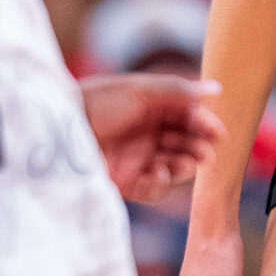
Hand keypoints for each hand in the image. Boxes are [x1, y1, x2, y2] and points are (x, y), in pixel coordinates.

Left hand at [79, 74, 225, 203]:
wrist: (57, 133)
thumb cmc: (98, 104)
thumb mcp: (141, 92)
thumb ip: (179, 92)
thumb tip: (217, 88)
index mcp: (150, 106)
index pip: (186, 115)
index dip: (204, 123)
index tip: (218, 133)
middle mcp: (146, 131)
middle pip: (183, 142)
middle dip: (197, 147)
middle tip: (207, 153)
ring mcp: (136, 157)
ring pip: (173, 166)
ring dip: (184, 166)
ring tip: (188, 164)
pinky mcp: (125, 181)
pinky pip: (153, 187)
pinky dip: (161, 183)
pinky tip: (159, 175)